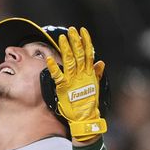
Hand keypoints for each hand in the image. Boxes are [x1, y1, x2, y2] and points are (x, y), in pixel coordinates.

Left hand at [45, 27, 106, 142]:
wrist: (85, 120)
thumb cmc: (88, 104)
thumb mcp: (94, 87)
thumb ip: (96, 74)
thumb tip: (101, 62)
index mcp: (89, 74)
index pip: (88, 53)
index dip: (85, 42)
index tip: (82, 31)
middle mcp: (82, 75)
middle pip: (79, 54)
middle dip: (75, 41)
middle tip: (71, 30)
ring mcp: (73, 80)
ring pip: (70, 61)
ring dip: (66, 48)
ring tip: (62, 38)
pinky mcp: (64, 88)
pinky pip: (57, 75)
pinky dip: (53, 67)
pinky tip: (48, 59)